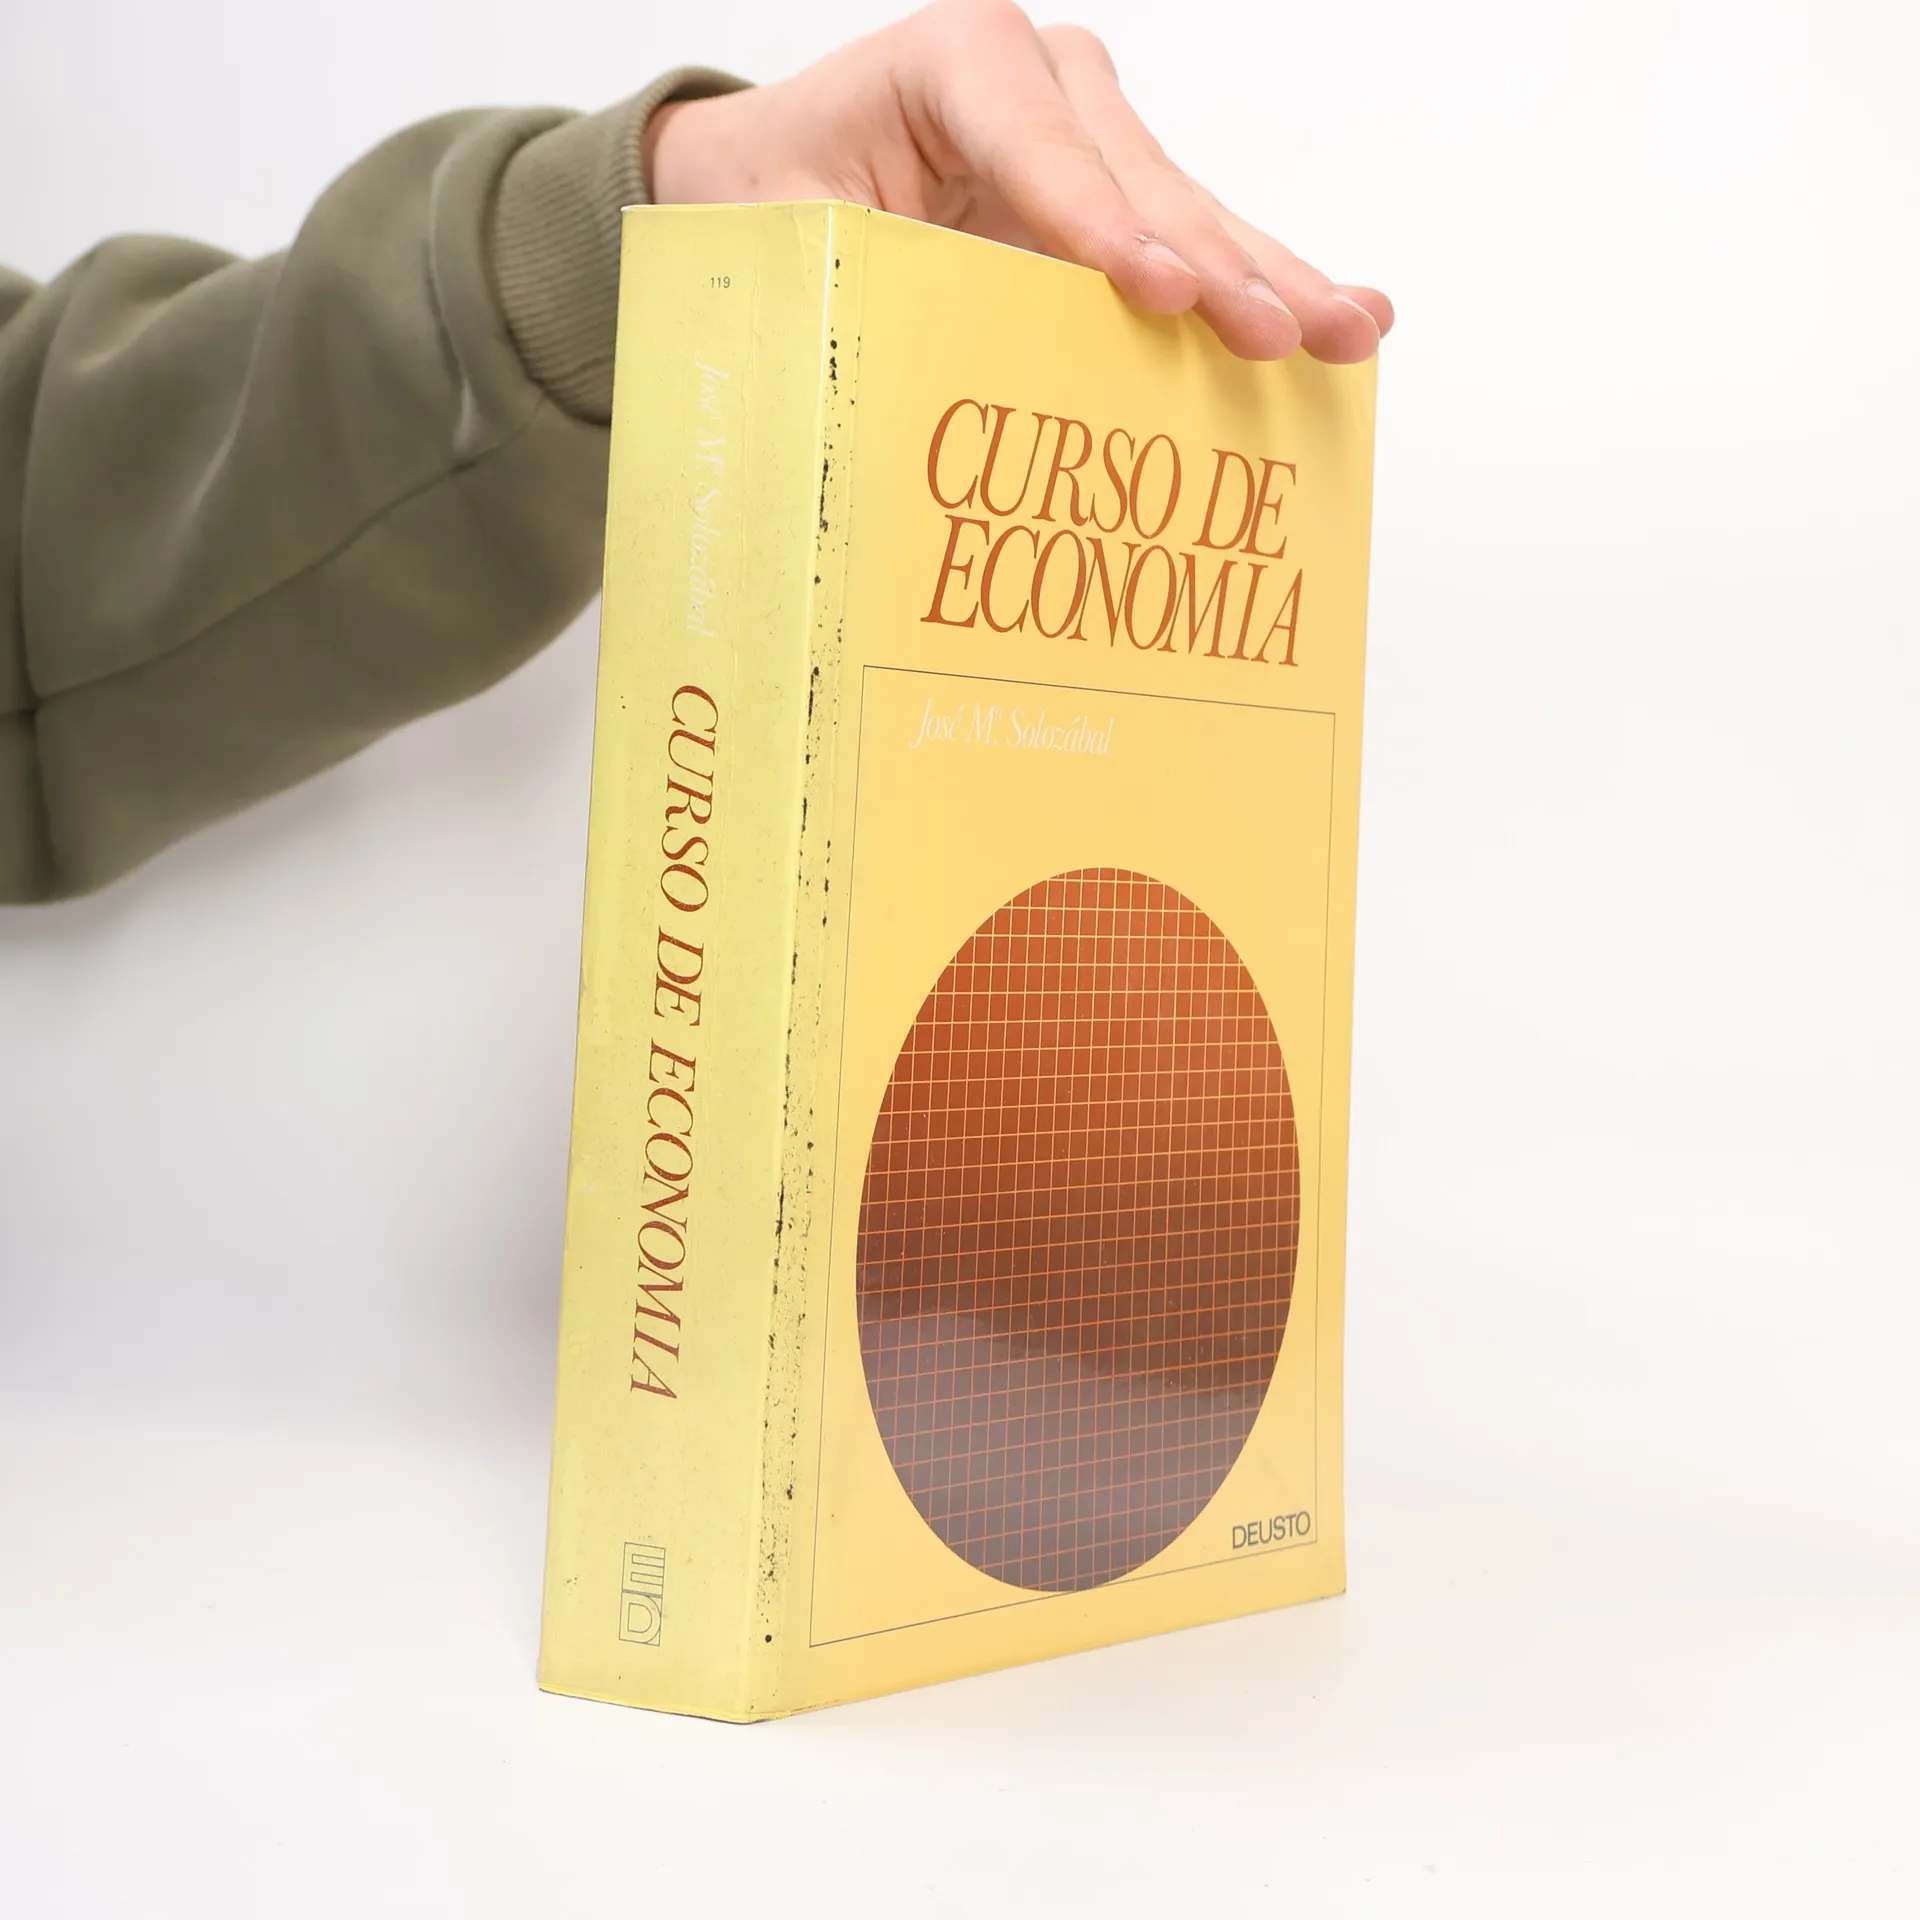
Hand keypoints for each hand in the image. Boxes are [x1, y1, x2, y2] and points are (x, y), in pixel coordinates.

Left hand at [645, 0, 1392, 363]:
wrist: (767, 173)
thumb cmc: (777, 200)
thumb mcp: (792, 238)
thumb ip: (860, 282)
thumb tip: (921, 392)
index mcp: (951, 63)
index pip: (1040, 152)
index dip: (1104, 229)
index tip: (1166, 296)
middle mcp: (1040, 78)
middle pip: (1141, 182)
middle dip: (1218, 266)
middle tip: (1281, 334)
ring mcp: (1089, 128)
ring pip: (1189, 210)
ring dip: (1271, 278)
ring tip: (1350, 331)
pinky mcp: (1113, 186)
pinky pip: (1191, 236)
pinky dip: (1259, 279)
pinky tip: (1345, 305)